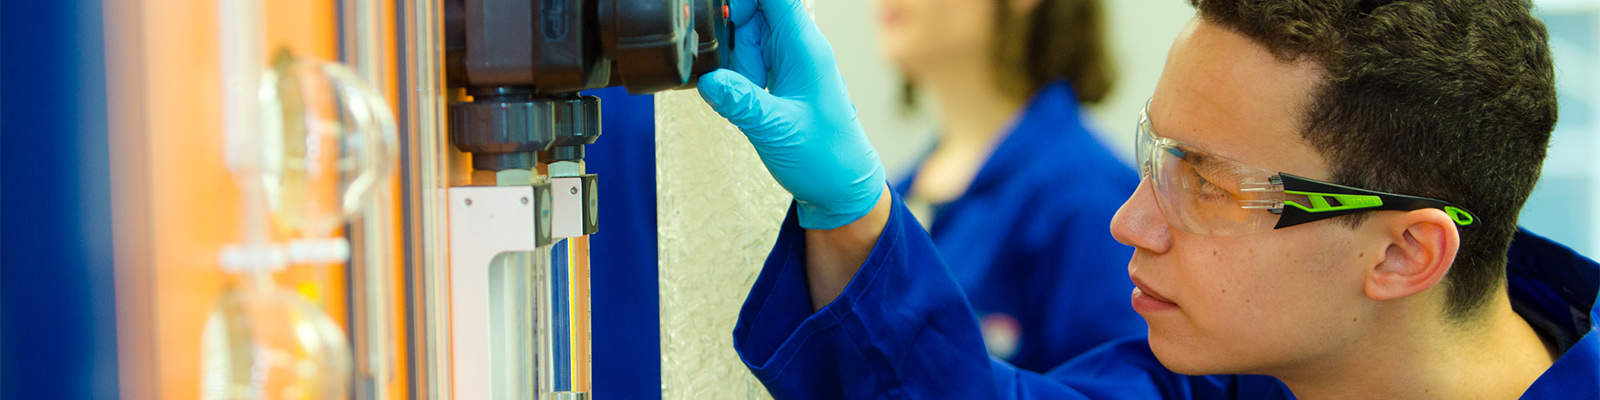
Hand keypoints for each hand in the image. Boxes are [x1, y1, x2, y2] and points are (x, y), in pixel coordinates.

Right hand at [697, 0, 886, 229]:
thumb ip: (742, 103)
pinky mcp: (779, 77)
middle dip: (733, 34)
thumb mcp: (777, 131)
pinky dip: (738, 73)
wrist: (842, 187)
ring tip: (750, 94)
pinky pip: (750, 59)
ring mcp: (789, 61)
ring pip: (748, 35)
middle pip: (755, 10)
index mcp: (806, 48)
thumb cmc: (825, 158)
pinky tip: (745, 98)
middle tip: (737, 74)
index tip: (723, 17)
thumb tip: (707, 79)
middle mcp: (798, 48)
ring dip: (736, 59)